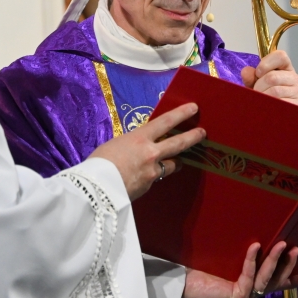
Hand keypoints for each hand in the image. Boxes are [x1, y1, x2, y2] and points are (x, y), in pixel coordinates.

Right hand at [89, 103, 203, 199]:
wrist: (94, 189)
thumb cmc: (99, 162)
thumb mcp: (115, 145)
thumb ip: (131, 144)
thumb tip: (137, 149)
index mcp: (140, 138)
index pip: (166, 122)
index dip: (181, 114)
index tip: (193, 108)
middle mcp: (151, 153)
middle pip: (178, 143)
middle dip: (192, 137)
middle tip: (202, 133)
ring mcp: (152, 172)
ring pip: (172, 164)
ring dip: (176, 161)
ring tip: (179, 160)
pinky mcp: (149, 187)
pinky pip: (156, 178)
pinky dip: (154, 175)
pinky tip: (146, 176)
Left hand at [182, 241, 297, 297]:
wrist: (180, 281)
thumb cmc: (198, 266)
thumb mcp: (225, 259)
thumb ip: (239, 254)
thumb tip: (253, 232)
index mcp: (246, 287)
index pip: (272, 285)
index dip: (289, 281)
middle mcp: (247, 295)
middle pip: (273, 282)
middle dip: (286, 265)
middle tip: (296, 249)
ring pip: (265, 280)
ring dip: (275, 261)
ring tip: (283, 245)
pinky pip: (248, 276)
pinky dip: (252, 259)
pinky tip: (255, 245)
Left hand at [241, 50, 297, 107]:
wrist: (277, 120)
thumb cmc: (267, 98)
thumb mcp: (257, 85)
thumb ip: (251, 77)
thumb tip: (246, 71)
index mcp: (287, 69)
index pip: (280, 56)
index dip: (265, 64)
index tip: (258, 73)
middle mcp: (297, 79)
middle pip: (272, 77)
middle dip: (259, 87)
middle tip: (257, 94)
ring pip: (275, 91)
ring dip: (263, 99)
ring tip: (262, 102)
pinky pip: (281, 104)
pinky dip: (270, 107)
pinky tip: (269, 109)